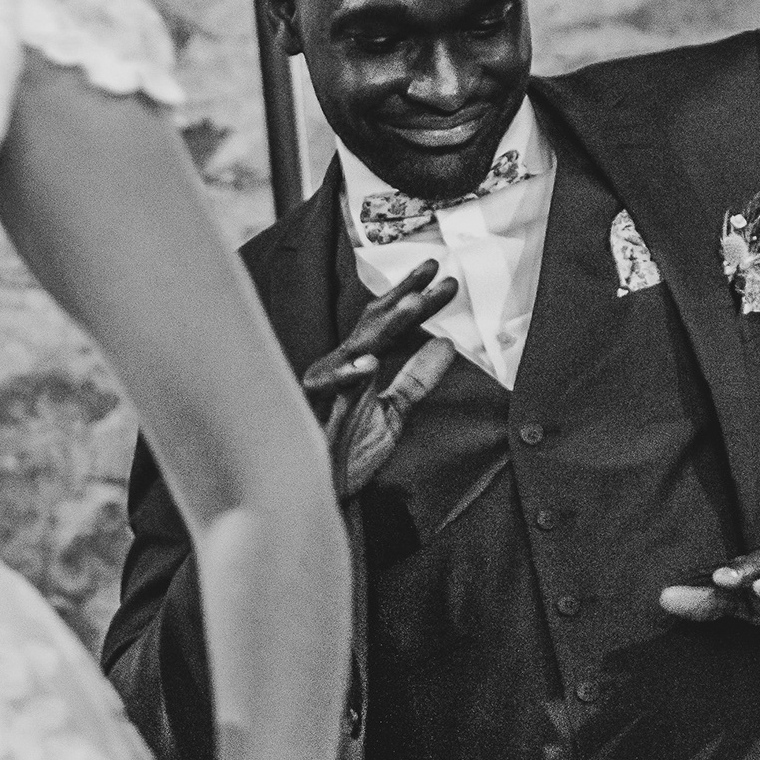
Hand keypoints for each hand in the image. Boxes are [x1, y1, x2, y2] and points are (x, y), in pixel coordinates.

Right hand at [301, 260, 458, 499]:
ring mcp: (327, 386)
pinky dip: (347, 375)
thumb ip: (416, 379)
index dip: (418, 302)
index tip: (448, 282)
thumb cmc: (348, 450)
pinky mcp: (312, 410)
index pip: (392, 326)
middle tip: (433, 267)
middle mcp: (343, 367)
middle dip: (404, 294)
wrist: (323, 493)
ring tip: (415, 304)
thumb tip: (446, 345)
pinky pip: (327, 388)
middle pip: (375, 322)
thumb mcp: (394, 412)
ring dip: (387, 324)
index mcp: (362, 365)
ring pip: (357, 346)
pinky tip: (370, 364)